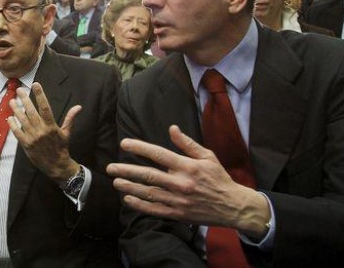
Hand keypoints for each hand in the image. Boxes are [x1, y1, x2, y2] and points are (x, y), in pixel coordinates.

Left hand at [8, 82, 81, 183]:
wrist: (56, 165)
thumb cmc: (61, 147)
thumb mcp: (67, 132)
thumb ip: (70, 118)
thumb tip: (79, 107)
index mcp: (51, 126)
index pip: (45, 107)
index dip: (40, 95)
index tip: (36, 85)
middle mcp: (42, 130)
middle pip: (31, 112)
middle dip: (25, 99)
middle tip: (19, 90)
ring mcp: (33, 138)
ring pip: (23, 121)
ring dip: (16, 110)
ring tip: (12, 101)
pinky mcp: (27, 145)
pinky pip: (18, 133)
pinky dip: (13, 125)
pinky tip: (10, 118)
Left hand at [106, 125, 269, 238]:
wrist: (233, 206)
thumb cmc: (219, 178)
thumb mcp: (208, 156)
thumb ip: (187, 144)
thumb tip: (171, 128)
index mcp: (188, 167)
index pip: (159, 154)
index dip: (140, 148)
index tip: (124, 143)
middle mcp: (181, 183)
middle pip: (148, 175)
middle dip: (127, 171)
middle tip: (110, 168)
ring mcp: (178, 200)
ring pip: (148, 193)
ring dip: (130, 187)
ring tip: (116, 182)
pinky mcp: (178, 214)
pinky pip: (154, 210)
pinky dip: (140, 205)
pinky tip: (128, 199)